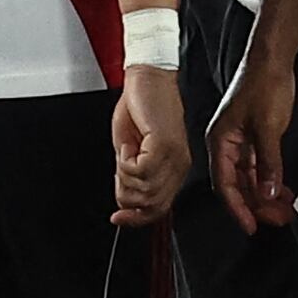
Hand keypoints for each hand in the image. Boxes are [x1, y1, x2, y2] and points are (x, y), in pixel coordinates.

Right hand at [113, 66, 187, 226]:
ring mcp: (174, 156)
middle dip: (126, 195)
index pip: (159, 208)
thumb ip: (131, 177)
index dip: (136, 218)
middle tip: (118, 172)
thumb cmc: (140, 108)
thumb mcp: (131, 150)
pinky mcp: (164, 144)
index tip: (118, 218)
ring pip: (145, 190)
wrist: (146, 78)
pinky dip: (125, 162)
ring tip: (124, 154)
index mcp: (174, 168)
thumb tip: (123, 202)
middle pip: (151, 204)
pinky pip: (140, 171)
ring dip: (124, 176)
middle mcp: (179, 165)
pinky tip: (127, 146)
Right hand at [210, 40, 297, 232]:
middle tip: (276, 220)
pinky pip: (259, 166)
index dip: (238, 208)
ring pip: (250, 177)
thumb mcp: (269, 128)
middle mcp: (227, 144)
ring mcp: (240, 141)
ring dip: (265, 194)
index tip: (251, 226)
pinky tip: (283, 190)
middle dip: (256, 205)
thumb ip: (269, 163)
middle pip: (238, 185)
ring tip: (283, 210)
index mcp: (220, 142)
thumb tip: (269, 192)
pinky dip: (270, 180)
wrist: (272, 60)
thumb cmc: (262, 84)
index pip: (226, 185)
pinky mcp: (254, 136)